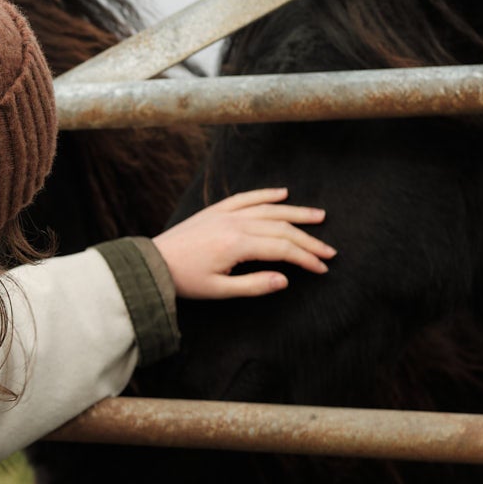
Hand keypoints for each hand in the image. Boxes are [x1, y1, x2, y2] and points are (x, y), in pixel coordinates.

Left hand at [152, 187, 334, 299]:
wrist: (153, 263)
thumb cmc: (185, 280)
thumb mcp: (219, 290)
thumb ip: (254, 286)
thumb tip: (285, 280)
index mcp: (237, 244)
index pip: (282, 248)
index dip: (306, 258)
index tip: (322, 268)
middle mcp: (235, 223)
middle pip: (282, 228)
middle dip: (308, 240)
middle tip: (329, 250)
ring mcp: (226, 213)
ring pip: (269, 209)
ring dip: (296, 213)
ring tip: (319, 217)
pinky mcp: (216, 210)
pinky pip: (246, 197)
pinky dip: (266, 194)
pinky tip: (284, 193)